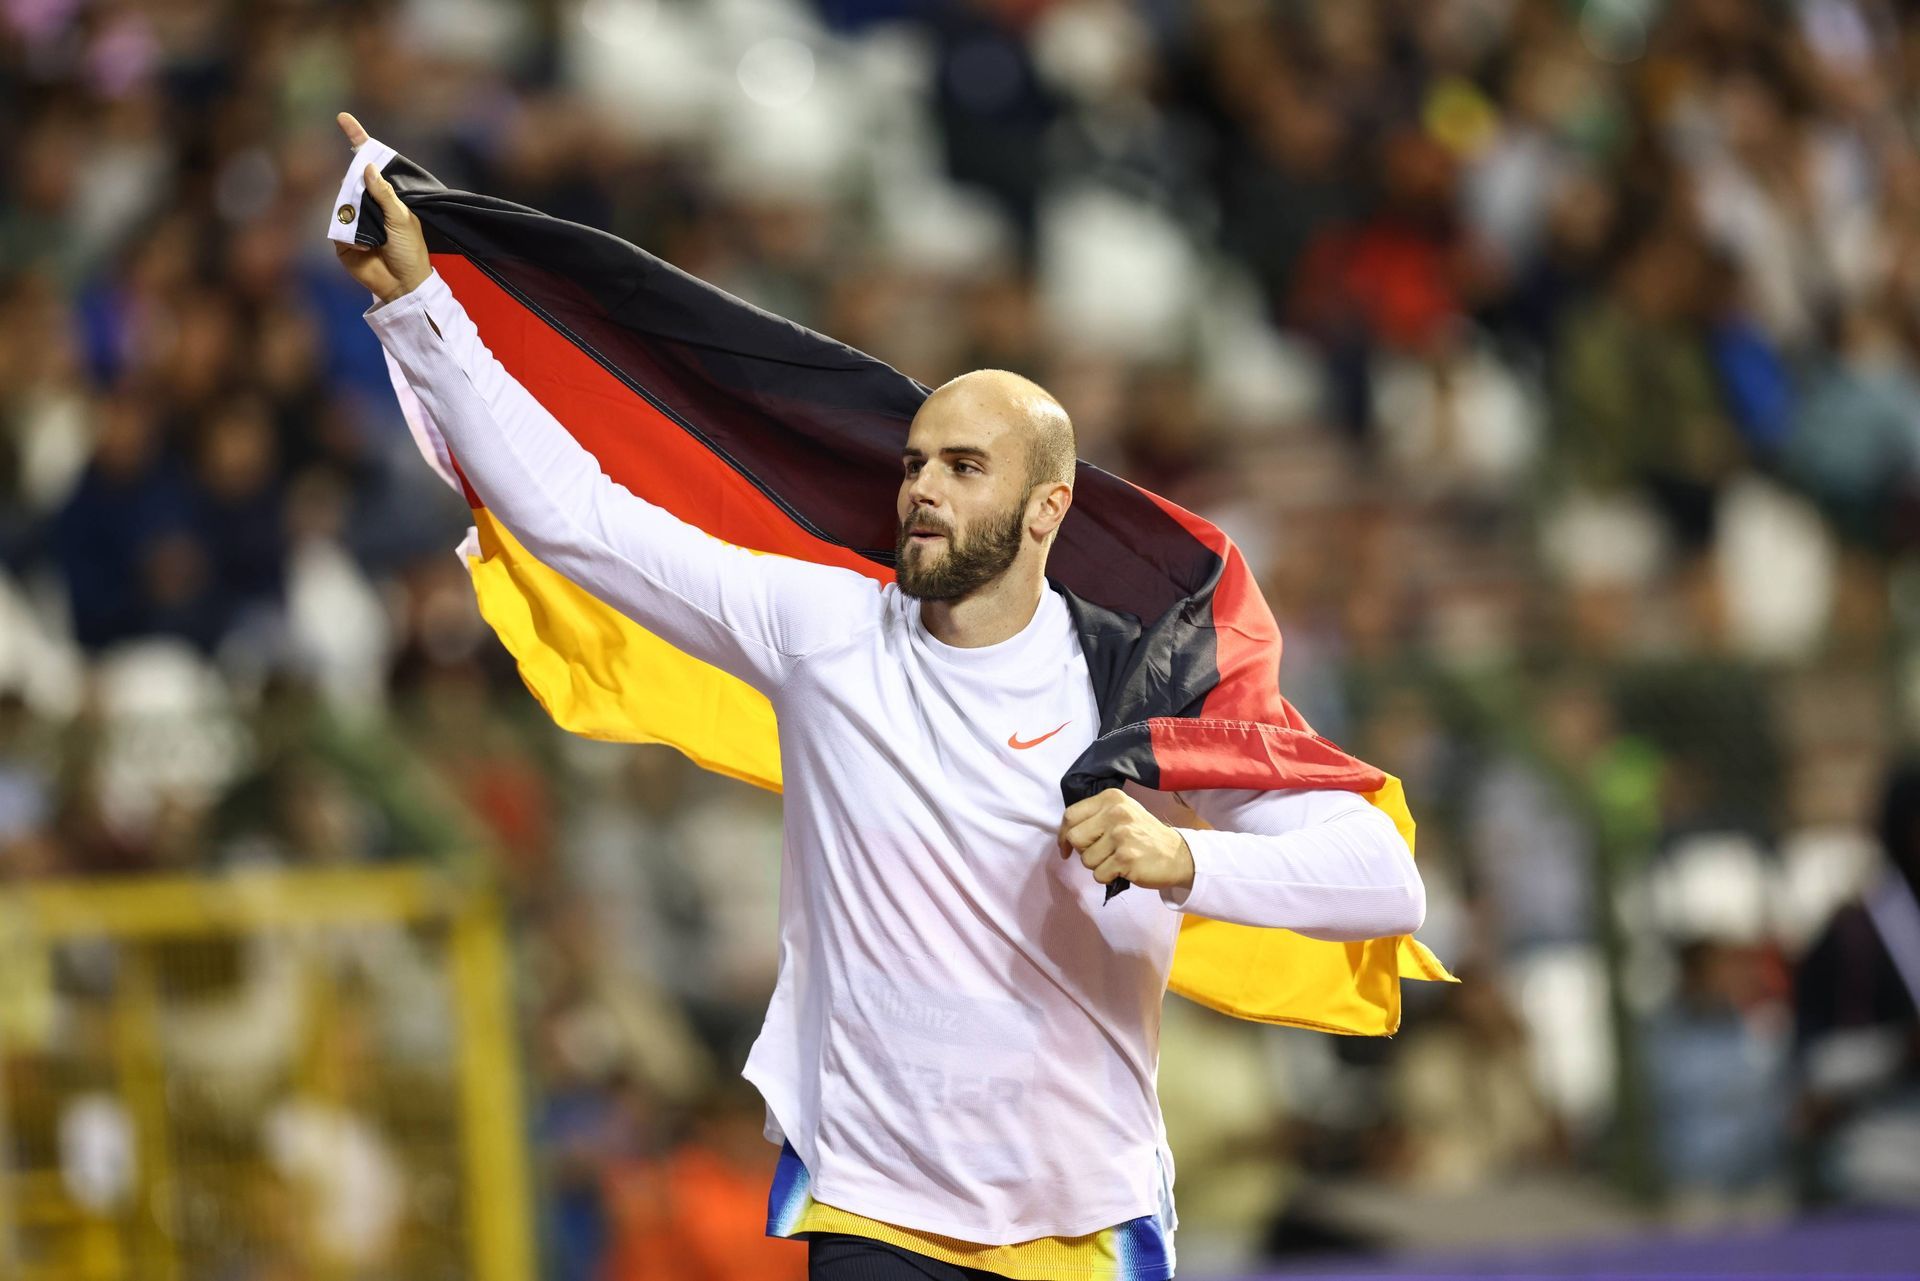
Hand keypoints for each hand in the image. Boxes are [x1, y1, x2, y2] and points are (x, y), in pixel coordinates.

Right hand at [332, 112, 429, 302]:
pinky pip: (338, 227)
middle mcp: (368, 206)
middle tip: (374, 207)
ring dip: (356, 213)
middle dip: (355, 184)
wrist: (404, 284)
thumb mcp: (402, 218)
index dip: (358, 140)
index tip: (344, 118)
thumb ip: (384, 193)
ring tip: (377, 234)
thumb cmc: (410, 251)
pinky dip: (350, 233)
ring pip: (343, 203)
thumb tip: (366, 165)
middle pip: (351, 181)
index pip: (369, 164)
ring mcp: (354, 222)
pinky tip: (366, 245)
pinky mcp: (342, 240)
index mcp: (386, 197)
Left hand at [1058, 788, 1193, 891]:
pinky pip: (1099, 875)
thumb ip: (1096, 816)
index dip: (1064, 834)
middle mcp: (1116, 813)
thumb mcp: (1122, 812)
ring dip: (1098, 866)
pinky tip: (1123, 869)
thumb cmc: (1144, 835)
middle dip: (1083, 851)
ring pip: (1086, 860)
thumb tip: (1066, 834)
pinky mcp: (1126, 859)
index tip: (1066, 847)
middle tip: (1101, 854)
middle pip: (1075, 838)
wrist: (1177, 854)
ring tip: (1116, 859)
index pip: (1070, 815)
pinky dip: (1108, 877)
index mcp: (1111, 798)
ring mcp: (1121, 836)